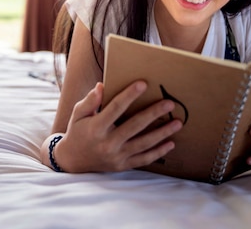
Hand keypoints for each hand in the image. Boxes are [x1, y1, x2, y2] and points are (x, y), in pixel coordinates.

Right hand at [52, 81, 182, 172]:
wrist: (72, 160)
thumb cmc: (77, 132)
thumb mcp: (78, 114)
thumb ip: (90, 101)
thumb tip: (102, 86)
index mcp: (96, 127)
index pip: (115, 108)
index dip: (129, 95)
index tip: (143, 84)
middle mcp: (107, 143)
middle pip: (134, 126)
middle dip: (153, 113)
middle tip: (169, 103)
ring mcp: (116, 156)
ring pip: (143, 144)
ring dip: (162, 133)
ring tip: (177, 122)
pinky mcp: (122, 165)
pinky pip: (143, 159)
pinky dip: (158, 152)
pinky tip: (171, 143)